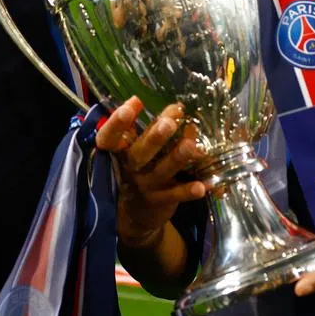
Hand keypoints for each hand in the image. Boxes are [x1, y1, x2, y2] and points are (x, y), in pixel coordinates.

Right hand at [95, 97, 205, 247]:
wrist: (137, 214)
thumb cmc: (140, 169)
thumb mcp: (137, 150)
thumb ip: (151, 129)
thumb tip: (177, 107)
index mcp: (120, 152)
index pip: (109, 137)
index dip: (118, 122)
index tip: (135, 101)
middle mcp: (130, 168)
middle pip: (139, 153)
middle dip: (155, 137)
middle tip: (170, 123)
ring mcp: (145, 185)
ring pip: (161, 171)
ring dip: (177, 158)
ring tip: (191, 145)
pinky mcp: (160, 201)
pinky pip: (176, 195)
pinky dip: (189, 190)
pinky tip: (205, 185)